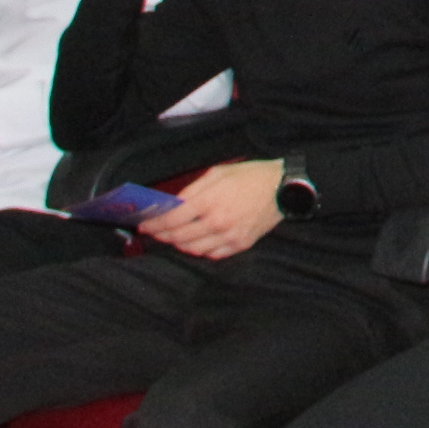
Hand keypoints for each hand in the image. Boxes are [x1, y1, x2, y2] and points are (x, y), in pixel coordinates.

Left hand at [138, 159, 284, 259]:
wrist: (284, 188)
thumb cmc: (251, 176)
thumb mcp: (218, 173)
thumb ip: (192, 190)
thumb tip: (171, 205)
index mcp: (209, 201)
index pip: (171, 219)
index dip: (153, 224)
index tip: (143, 225)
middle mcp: (217, 222)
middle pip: (179, 237)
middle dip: (162, 235)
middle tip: (155, 232)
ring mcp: (230, 236)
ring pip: (193, 249)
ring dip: (179, 244)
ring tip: (175, 237)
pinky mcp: (241, 244)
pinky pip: (213, 254)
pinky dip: (200, 250)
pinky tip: (197, 242)